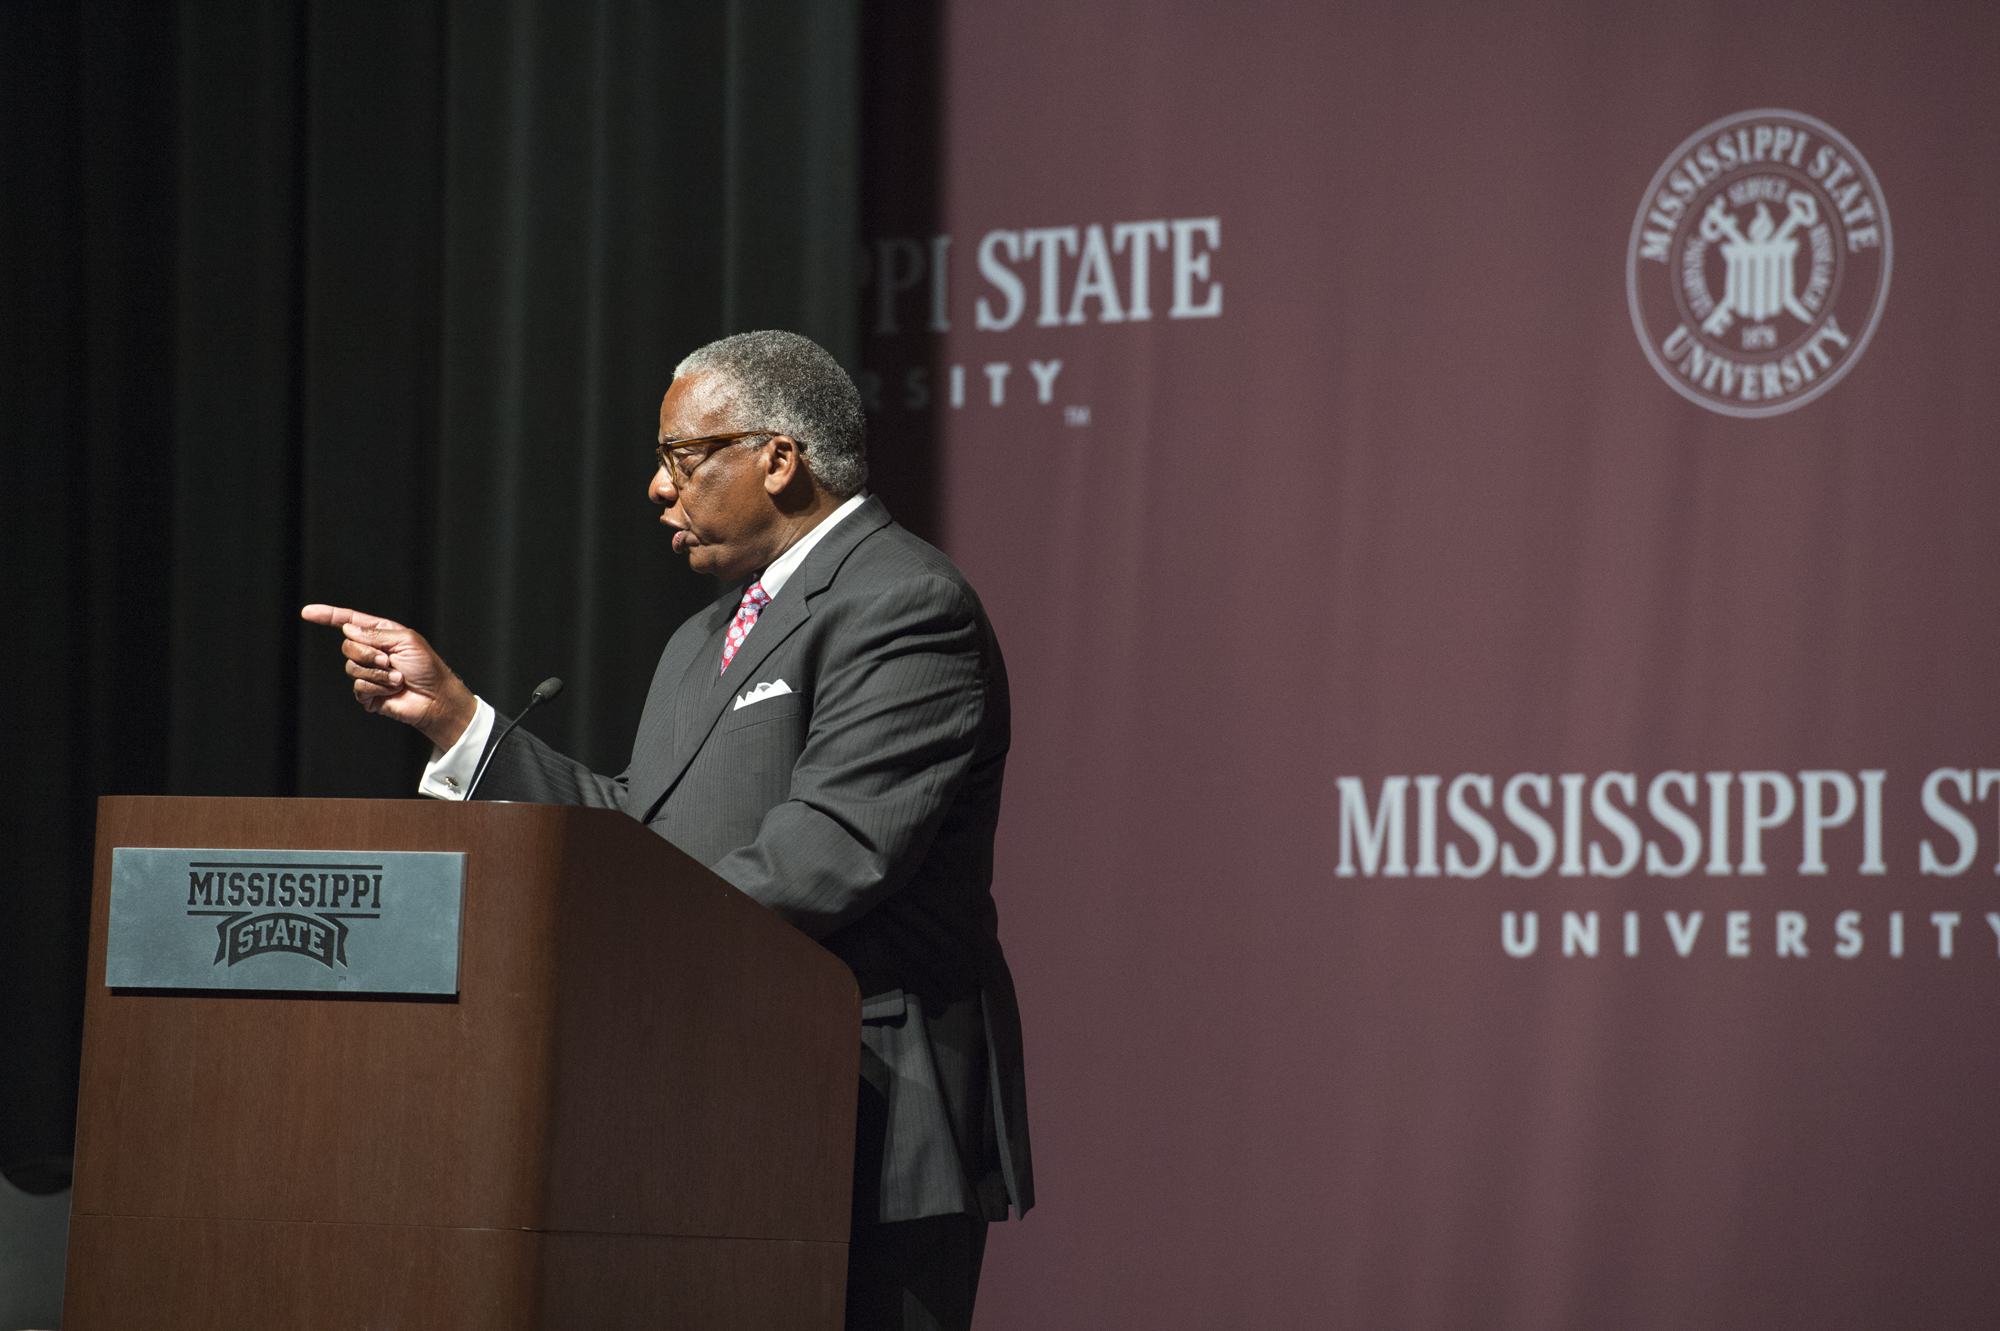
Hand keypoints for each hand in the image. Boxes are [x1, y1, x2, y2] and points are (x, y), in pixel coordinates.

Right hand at [299, 604, 478, 749]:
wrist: (435, 699)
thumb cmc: (428, 669)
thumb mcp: (406, 641)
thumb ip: (375, 633)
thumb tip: (347, 628)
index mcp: (381, 634)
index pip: (349, 621)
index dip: (328, 616)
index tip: (308, 612)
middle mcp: (372, 652)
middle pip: (347, 646)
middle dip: (367, 654)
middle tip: (388, 661)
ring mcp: (368, 673)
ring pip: (351, 668)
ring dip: (377, 673)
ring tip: (397, 678)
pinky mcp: (368, 693)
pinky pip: (358, 687)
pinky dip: (377, 687)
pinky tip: (392, 689)